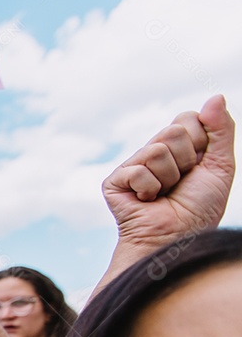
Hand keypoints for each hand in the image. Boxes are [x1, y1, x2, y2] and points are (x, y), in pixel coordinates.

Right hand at [103, 94, 234, 251]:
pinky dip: (150, 189)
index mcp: (176, 147)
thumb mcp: (221, 166)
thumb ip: (222, 130)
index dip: (201, 141)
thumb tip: (216, 97)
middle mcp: (152, 153)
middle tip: (180, 184)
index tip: (199, 166)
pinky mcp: (114, 181)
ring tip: (164, 195)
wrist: (176, 239)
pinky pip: (138, 170)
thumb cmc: (199, 209)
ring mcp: (132, 166)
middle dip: (186, 160)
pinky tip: (146, 202)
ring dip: (169, 177)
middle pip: (173, 130)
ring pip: (157, 150)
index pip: (187, 118)